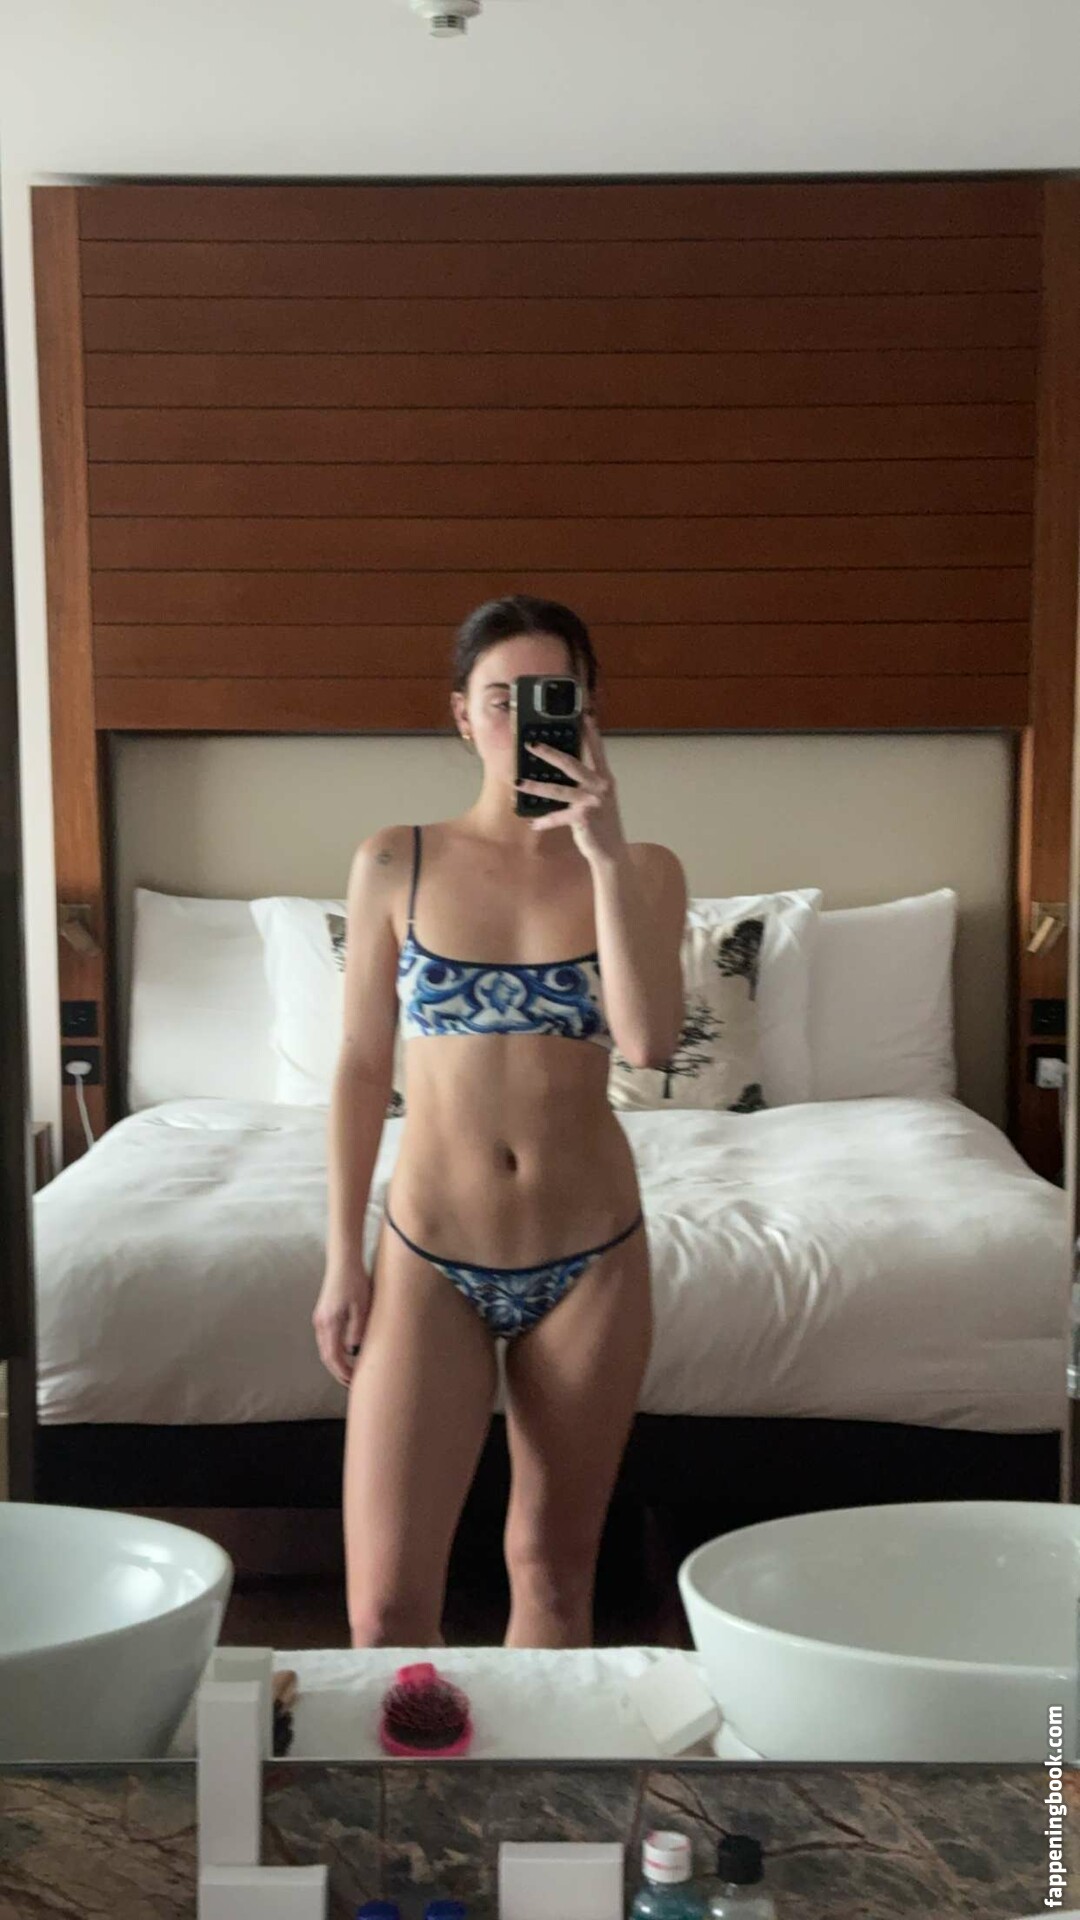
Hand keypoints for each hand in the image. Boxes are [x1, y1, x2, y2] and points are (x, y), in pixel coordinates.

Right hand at [312, 1260, 372, 1387]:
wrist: (343, 1260)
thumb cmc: (355, 1281)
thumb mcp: (362, 1307)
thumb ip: (357, 1331)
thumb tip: (354, 1351)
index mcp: (329, 1324)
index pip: (333, 1357)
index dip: (343, 1372)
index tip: (353, 1381)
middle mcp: (321, 1323)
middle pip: (326, 1356)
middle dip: (338, 1372)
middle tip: (351, 1384)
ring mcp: (320, 1318)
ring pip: (325, 1348)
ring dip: (336, 1362)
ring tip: (350, 1372)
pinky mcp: (323, 1314)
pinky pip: (327, 1339)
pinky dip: (334, 1351)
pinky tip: (346, 1353)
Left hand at [515, 712, 625, 863]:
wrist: (611, 851)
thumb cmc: (601, 823)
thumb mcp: (597, 799)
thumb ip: (586, 783)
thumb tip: (562, 769)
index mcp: (604, 778)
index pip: (597, 750)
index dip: (591, 733)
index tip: (584, 715)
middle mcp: (601, 786)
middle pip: (571, 764)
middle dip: (549, 753)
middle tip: (531, 744)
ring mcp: (593, 801)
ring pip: (558, 790)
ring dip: (535, 787)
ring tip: (518, 782)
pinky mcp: (583, 817)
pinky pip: (558, 816)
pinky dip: (545, 820)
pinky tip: (534, 823)